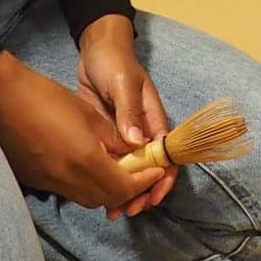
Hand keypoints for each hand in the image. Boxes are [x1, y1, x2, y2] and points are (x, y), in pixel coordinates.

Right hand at [0, 51, 162, 216]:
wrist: (0, 97)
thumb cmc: (47, 98)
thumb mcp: (88, 115)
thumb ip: (112, 140)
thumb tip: (130, 154)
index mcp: (84, 161)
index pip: (123, 187)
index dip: (143, 181)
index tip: (155, 170)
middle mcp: (66, 180)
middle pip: (106, 199)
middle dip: (126, 189)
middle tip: (139, 172)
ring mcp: (47, 183)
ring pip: (86, 198)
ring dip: (105, 190)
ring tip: (115, 170)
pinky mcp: (33, 181)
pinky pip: (67, 191)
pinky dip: (83, 186)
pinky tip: (86, 167)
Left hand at [77, 15, 174, 216]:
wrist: (94, 50)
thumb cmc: (115, 63)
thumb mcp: (124, 83)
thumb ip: (130, 112)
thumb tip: (137, 143)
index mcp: (154, 120)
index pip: (166, 156)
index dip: (163, 180)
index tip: (151, 198)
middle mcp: (141, 132)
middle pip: (147, 170)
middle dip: (140, 193)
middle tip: (124, 210)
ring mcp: (123, 136)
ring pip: (128, 171)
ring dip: (122, 191)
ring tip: (110, 210)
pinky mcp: (104, 136)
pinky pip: (109, 163)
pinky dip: (105, 179)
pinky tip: (94, 193)